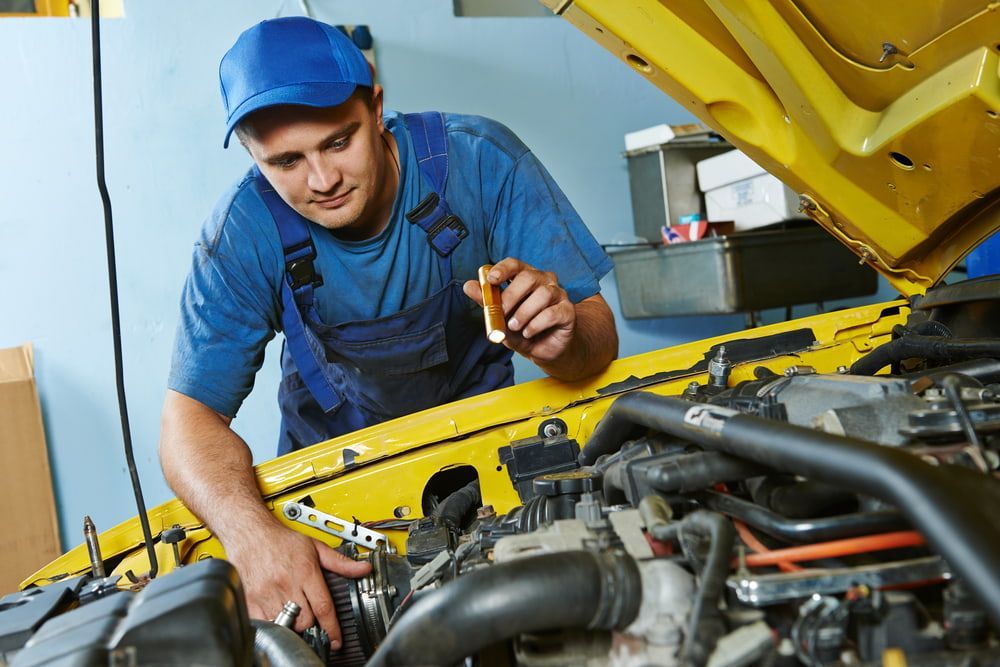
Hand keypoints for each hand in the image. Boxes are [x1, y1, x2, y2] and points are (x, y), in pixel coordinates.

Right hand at [225, 523, 370, 648]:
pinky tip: (276, 614)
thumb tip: (363, 569)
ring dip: (292, 623)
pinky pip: (264, 623)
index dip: (332, 628)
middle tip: (311, 616)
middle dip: (312, 623)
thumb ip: (340, 562)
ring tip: (294, 613)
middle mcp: (286, 584)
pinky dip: (273, 623)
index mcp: (305, 572)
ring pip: (286, 624)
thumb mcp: (316, 547)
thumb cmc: (282, 540)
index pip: (323, 607)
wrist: (251, 533)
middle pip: (305, 620)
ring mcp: (267, 594)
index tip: (336, 640)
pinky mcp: (251, 600)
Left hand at [463, 257, 574, 362]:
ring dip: (523, 314)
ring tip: (515, 327)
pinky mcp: (567, 311)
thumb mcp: (500, 317)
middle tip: (501, 313)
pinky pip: (551, 313)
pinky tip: (528, 333)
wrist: (543, 350)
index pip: (515, 264)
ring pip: (542, 295)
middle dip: (511, 296)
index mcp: (526, 277)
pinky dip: (535, 325)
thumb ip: (486, 301)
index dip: (503, 269)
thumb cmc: (522, 329)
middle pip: (529, 277)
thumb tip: (468, 286)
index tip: (491, 280)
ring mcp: (558, 295)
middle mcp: (544, 281)